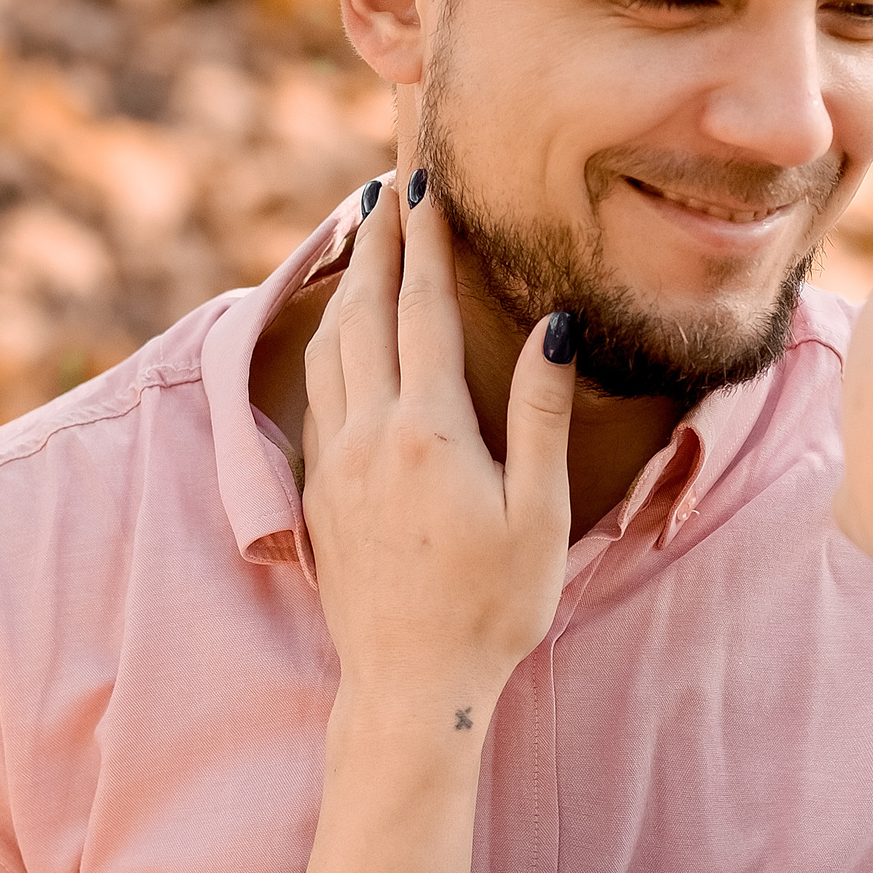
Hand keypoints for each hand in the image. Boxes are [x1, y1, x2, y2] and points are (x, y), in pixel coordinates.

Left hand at [301, 174, 577, 740]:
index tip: (424, 184)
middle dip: (374, 242)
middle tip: (384, 187)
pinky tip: (341, 333)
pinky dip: (329, 339)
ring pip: (330, 347)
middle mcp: (369, 435)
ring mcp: (336, 463)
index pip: (421, 310)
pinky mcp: (320, 492)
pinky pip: (317, 390)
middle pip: (363, 312)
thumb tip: (554, 330)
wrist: (410, 688)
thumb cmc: (492, 607)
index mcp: (427, 433)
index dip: (423, 242)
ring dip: (346, 285)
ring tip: (359, 239)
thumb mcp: (539, 514)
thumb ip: (540, 416)